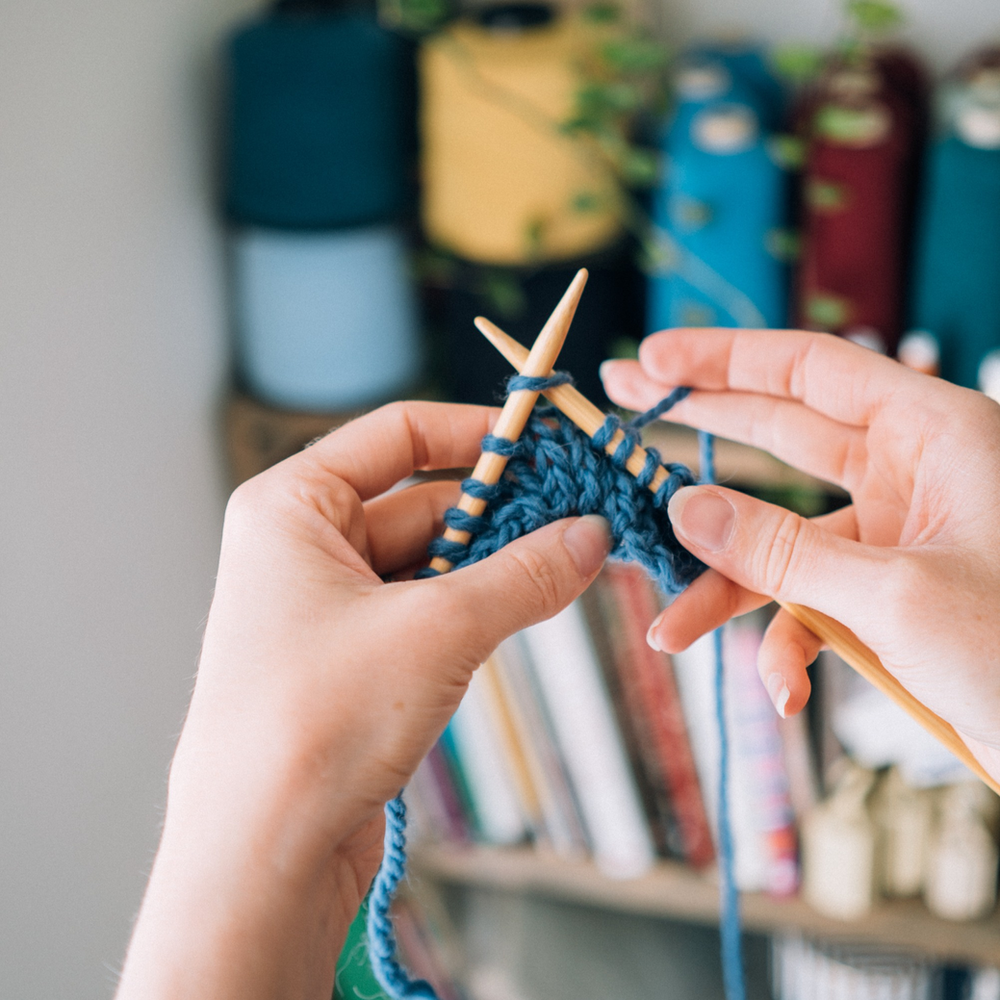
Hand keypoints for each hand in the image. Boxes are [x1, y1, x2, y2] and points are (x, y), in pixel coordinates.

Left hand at [115, 401, 608, 999]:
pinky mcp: (349, 660)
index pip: (396, 433)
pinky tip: (522, 614)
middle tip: (581, 517)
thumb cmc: (317, 720)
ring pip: (429, 561)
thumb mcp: (438, 629)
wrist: (262, 856)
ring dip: (493, 567)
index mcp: (291, 505)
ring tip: (566, 566)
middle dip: (500, 512)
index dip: (477, 432)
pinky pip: (424, 611)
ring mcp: (324, 606)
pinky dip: (474, 610)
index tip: (547, 440)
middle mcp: (300, 546)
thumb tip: (591, 534)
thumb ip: (523, 574)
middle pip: (420, 501)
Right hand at [602, 329, 999, 781]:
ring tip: (669, 625)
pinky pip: (813, 603)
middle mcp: (910, 470)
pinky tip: (785, 692)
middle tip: (621, 402)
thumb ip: (778, 549)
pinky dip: (789, 645)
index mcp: (933, 432)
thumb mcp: (893, 593)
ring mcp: (895, 533)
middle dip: (698, 428)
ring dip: (727, 588)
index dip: (721, 359)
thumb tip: (681, 508)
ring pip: (782, 539)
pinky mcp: (885, 591)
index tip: (649, 361)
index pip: (808, 368)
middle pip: (781, 432)